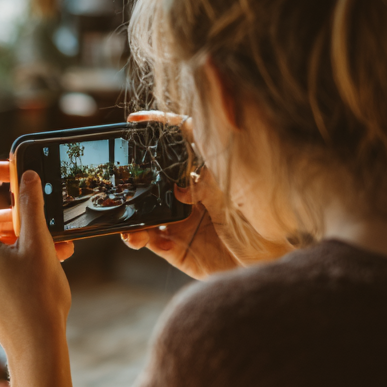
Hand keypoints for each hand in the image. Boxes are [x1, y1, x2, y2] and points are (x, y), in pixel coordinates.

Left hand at [0, 162, 72, 354]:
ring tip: (59, 242)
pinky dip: (17, 251)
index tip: (15, 170)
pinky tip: (49, 257)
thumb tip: (27, 177)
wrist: (34, 347)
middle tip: (45, 211)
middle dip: (18, 210)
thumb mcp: (38, 243)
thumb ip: (31, 204)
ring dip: (23, 233)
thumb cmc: (36, 299)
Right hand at [122, 111, 290, 277]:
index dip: (158, 126)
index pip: (182, 140)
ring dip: (133, 216)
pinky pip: (153, 242)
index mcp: (207, 174)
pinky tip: (143, 239)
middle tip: (119, 180)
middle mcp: (190, 195)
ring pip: (146, 212)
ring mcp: (181, 221)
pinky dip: (144, 240)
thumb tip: (180, 186)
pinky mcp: (178, 248)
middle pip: (154, 177)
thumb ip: (210, 187)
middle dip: (132, 178)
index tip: (135, 120)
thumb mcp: (240, 196)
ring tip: (129, 225)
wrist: (267, 266)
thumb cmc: (265, 226)